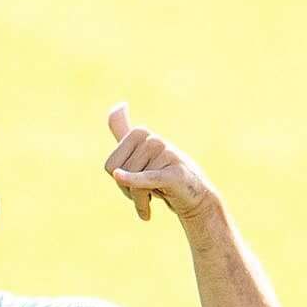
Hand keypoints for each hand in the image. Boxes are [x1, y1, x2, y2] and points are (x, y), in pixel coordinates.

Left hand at [101, 103, 214, 223]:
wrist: (195, 194)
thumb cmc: (163, 173)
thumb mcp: (141, 150)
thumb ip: (124, 129)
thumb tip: (118, 104)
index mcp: (140, 132)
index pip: (110, 166)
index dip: (120, 181)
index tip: (137, 179)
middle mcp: (153, 139)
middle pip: (120, 176)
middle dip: (130, 191)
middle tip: (149, 191)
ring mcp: (165, 154)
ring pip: (134, 187)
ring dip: (141, 201)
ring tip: (159, 195)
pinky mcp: (174, 173)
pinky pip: (147, 179)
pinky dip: (132, 180)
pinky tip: (119, 176)